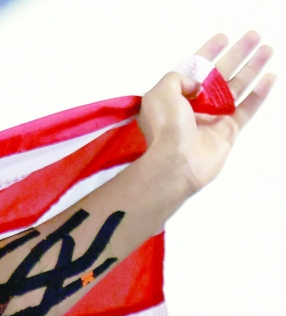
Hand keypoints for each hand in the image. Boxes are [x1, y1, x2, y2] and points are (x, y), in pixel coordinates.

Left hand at [138, 32, 275, 192]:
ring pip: (237, 88)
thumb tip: (197, 82)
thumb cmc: (165, 129)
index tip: (223, 38)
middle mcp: (193, 106)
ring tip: (266, 50)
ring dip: (252, 68)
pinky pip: (247, 109)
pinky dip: (259, 94)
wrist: (176, 163)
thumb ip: (178, 78)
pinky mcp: (228, 132)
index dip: (209, 52)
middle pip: (220, 74)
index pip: (194, 68)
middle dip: (237, 54)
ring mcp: (212, 119)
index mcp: (174, 97)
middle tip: (253, 37)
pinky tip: (269, 78)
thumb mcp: (160, 92)